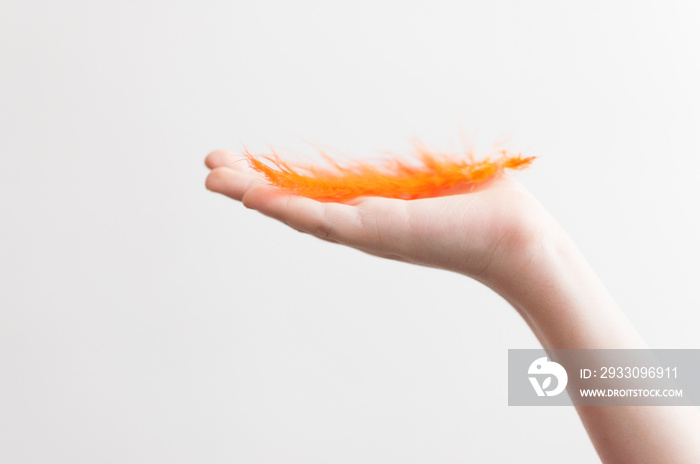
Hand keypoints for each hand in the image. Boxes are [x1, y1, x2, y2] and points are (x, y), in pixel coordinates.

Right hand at [204, 150, 554, 286]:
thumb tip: (401, 160)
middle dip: (249, 185)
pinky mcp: (376, 231)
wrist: (513, 235)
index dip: (274, 179)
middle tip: (208, 168)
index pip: (310, 193)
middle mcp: (359, 223)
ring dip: (253, 195)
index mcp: (370, 209)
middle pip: (293, 204)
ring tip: (213, 178)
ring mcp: (364, 230)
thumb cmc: (480, 206)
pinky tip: (253, 195)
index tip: (240, 160)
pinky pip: (322, 218)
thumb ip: (406, 172)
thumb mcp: (432, 179)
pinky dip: (285, 207)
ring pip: (296, 212)